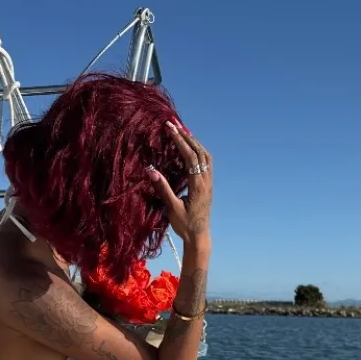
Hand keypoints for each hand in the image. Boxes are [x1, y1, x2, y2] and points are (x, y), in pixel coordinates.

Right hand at [149, 122, 212, 244]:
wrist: (199, 236)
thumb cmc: (184, 225)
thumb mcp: (172, 208)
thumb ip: (163, 189)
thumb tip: (151, 170)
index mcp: (198, 185)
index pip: (190, 157)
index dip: (180, 141)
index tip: (170, 128)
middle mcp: (206, 181)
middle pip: (199, 152)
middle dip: (186, 136)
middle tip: (174, 123)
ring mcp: (209, 182)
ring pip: (205, 156)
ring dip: (194, 142)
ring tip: (182, 131)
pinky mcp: (208, 185)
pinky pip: (206, 162)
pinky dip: (198, 150)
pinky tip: (190, 147)